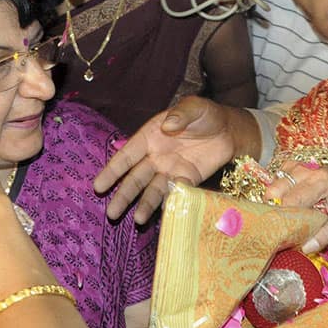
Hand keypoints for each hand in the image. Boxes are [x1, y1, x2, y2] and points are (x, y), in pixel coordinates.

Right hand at [94, 96, 257, 222]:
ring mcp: (170, 170)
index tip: (98, 186)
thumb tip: (168, 125)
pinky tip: (165, 212)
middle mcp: (156, 157)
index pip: (127, 156)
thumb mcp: (194, 107)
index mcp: (150, 137)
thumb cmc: (205, 114)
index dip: (113, 171)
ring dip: (145, 204)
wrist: (229, 129)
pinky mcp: (188, 180)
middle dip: (124, 194)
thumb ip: (181, 114)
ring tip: (137, 220)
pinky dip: (170, 201)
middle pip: (136, 178)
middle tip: (111, 213)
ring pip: (153, 189)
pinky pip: (176, 192)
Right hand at [263, 161, 327, 252]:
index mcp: (321, 180)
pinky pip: (275, 182)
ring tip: (287, 214)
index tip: (283, 231)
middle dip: (276, 210)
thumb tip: (306, 248)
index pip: (292, 200)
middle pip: (275, 192)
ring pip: (272, 186)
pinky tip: (288, 202)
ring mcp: (295, 166)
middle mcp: (305, 170)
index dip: (284, 217)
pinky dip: (277, 194)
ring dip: (275, 202)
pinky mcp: (289, 167)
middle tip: (285, 224)